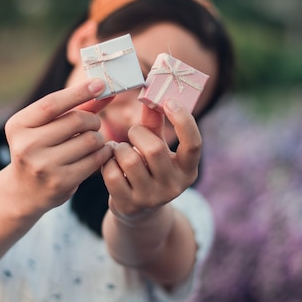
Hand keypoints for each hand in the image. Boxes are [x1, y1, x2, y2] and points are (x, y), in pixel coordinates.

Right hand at [4, 79, 113, 211]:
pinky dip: (103, 153)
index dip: (78, 92)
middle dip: (93, 120)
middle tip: (93, 124)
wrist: (24, 191)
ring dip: (99, 138)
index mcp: (19, 125)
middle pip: (76, 121)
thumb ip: (74, 107)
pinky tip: (99, 153)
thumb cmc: (40, 150)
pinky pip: (95, 160)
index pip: (52, 104)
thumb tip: (103, 87)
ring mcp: (43, 166)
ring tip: (93, 141)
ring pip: (90, 140)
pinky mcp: (61, 182)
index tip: (99, 83)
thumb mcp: (47, 126)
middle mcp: (27, 145)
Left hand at [101, 99, 201, 221]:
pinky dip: (108, 162)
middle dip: (138, 133)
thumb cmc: (149, 167)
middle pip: (154, 149)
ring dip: (120, 148)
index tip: (169, 101)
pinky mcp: (129, 205)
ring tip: (120, 149)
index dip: (183, 120)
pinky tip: (111, 163)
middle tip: (133, 132)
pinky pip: (112, 174)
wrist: (138, 209)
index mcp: (188, 169)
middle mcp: (174, 186)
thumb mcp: (157, 145)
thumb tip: (149, 92)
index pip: (194, 144)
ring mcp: (151, 198)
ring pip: (131, 160)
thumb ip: (155, 122)